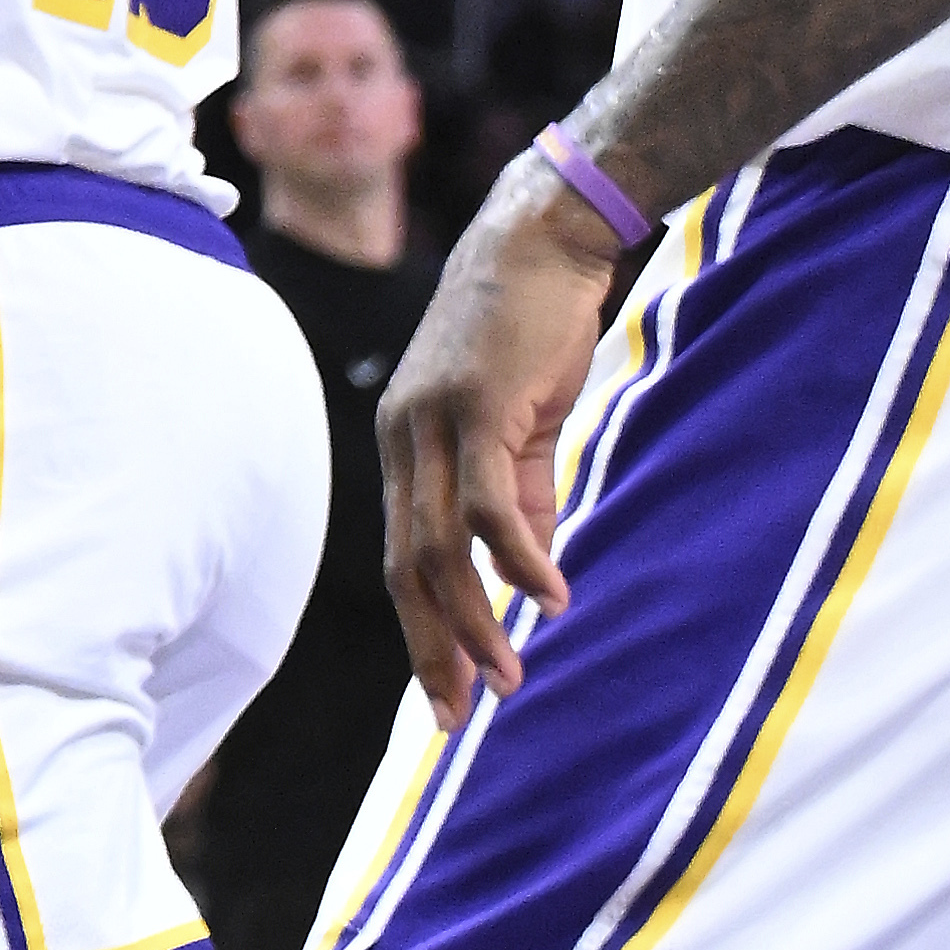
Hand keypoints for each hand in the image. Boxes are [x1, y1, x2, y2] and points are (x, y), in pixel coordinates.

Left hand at [379, 175, 626, 727]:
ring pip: (441, 545)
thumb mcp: (520, 424)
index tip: (449, 692)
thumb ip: (522, 493)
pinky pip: (490, 503)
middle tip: (461, 714)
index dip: (421, 629)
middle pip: (406, 565)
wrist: (546, 234)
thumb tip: (530, 571)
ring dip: (476, 619)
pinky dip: (519, 559)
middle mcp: (404, 435)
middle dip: (432, 647)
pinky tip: (550, 597)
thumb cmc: (531, 327)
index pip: (399, 556)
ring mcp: (434, 419)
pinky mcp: (479, 405)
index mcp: (404, 443)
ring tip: (510, 676)